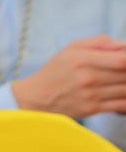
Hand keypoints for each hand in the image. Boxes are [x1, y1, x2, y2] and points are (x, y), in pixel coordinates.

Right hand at [10, 36, 125, 117]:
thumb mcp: (72, 47)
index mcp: (83, 59)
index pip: (122, 59)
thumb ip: (100, 42)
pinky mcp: (92, 109)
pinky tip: (123, 94)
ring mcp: (91, 95)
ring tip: (122, 81)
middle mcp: (88, 78)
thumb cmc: (56, 70)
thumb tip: (124, 45)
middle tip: (124, 72)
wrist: (36, 97)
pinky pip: (121, 105)